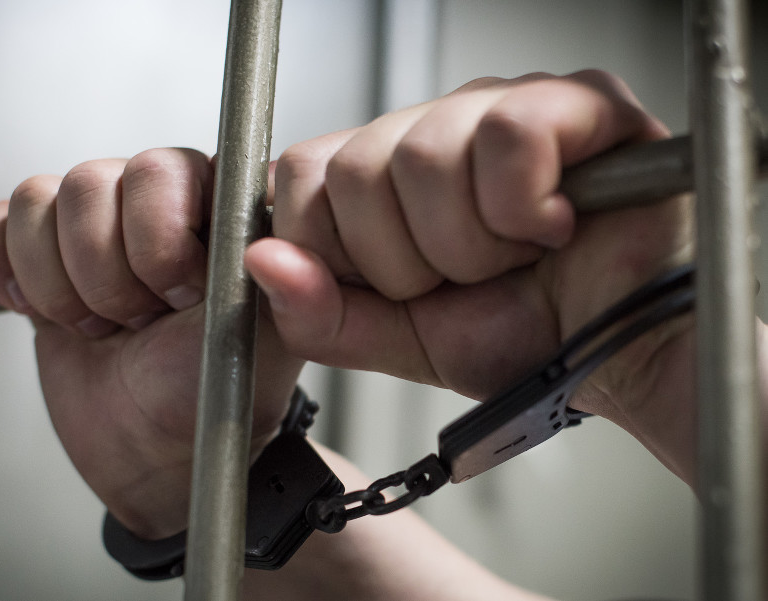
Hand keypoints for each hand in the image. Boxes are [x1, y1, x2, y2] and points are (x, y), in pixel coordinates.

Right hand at [0, 148, 302, 538]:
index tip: (183, 299)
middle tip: (141, 320)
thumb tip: (273, 249)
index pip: (165, 170)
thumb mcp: (267, 340)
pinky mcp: (46, 252)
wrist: (159, 450)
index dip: (160, 242)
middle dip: (109, 274)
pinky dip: (6, 270)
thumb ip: (287, 287)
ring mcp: (100, 223)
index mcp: (219, 206)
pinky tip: (42, 309)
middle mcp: (159, 201)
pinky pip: (1, 223)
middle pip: (92, 181)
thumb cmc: (216, 394)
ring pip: (40, 199)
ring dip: (64, 285)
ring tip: (105, 325)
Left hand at [245, 71, 695, 480]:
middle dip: (407, 261)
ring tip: (512, 256)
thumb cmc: (528, 338)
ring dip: (469, 244)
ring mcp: (502, 107)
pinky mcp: (576, 104)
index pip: (302, 174)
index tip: (394, 286)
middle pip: (353, 169)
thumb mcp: (403, 342)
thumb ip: (325, 314)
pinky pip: (506, 135)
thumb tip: (260, 261)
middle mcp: (437, 131)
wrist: (621, 356)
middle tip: (465, 277)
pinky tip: (551, 225)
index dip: (334, 247)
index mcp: (389, 177)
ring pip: (422, 156)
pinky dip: (522, 208)